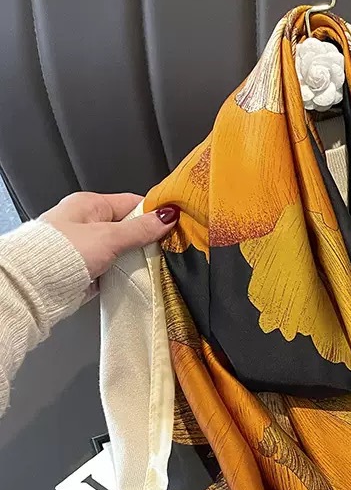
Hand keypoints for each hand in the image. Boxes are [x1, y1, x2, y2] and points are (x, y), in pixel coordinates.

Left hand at [41, 192, 179, 278]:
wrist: (35, 287)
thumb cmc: (62, 252)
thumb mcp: (109, 236)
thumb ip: (140, 229)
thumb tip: (167, 216)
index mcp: (90, 204)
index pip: (132, 203)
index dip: (155, 213)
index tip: (176, 224)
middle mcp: (89, 223)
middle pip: (130, 228)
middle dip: (150, 240)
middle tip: (172, 249)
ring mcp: (89, 247)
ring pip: (125, 251)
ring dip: (139, 260)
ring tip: (159, 266)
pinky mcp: (90, 270)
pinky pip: (117, 269)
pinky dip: (128, 274)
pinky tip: (141, 279)